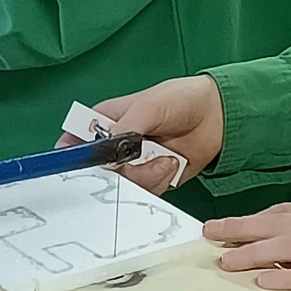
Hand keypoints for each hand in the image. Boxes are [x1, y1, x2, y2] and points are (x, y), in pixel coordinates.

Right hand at [58, 76, 224, 193]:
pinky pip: (146, 191)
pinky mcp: (152, 179)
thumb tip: (108, 144)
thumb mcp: (149, 105)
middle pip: (97, 172)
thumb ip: (126, 125)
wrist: (217, 115)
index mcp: (105, 122)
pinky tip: (171, 163)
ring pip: (122, 185)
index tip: (81, 167)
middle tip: (132, 164)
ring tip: (164, 158)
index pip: (75, 142)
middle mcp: (115, 146)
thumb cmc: (180, 99)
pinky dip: (159, 180)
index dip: (72, 158)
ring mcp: (133, 164)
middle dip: (116, 173)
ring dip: (145, 175)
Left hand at [207, 200, 290, 290]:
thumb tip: (281, 249)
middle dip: (241, 228)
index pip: (285, 211)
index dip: (252, 219)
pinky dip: (286, 276)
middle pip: (280, 223)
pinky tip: (263, 281)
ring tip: (227, 260)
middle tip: (211, 232)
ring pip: (290, 245)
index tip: (226, 225)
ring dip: (255, 252)